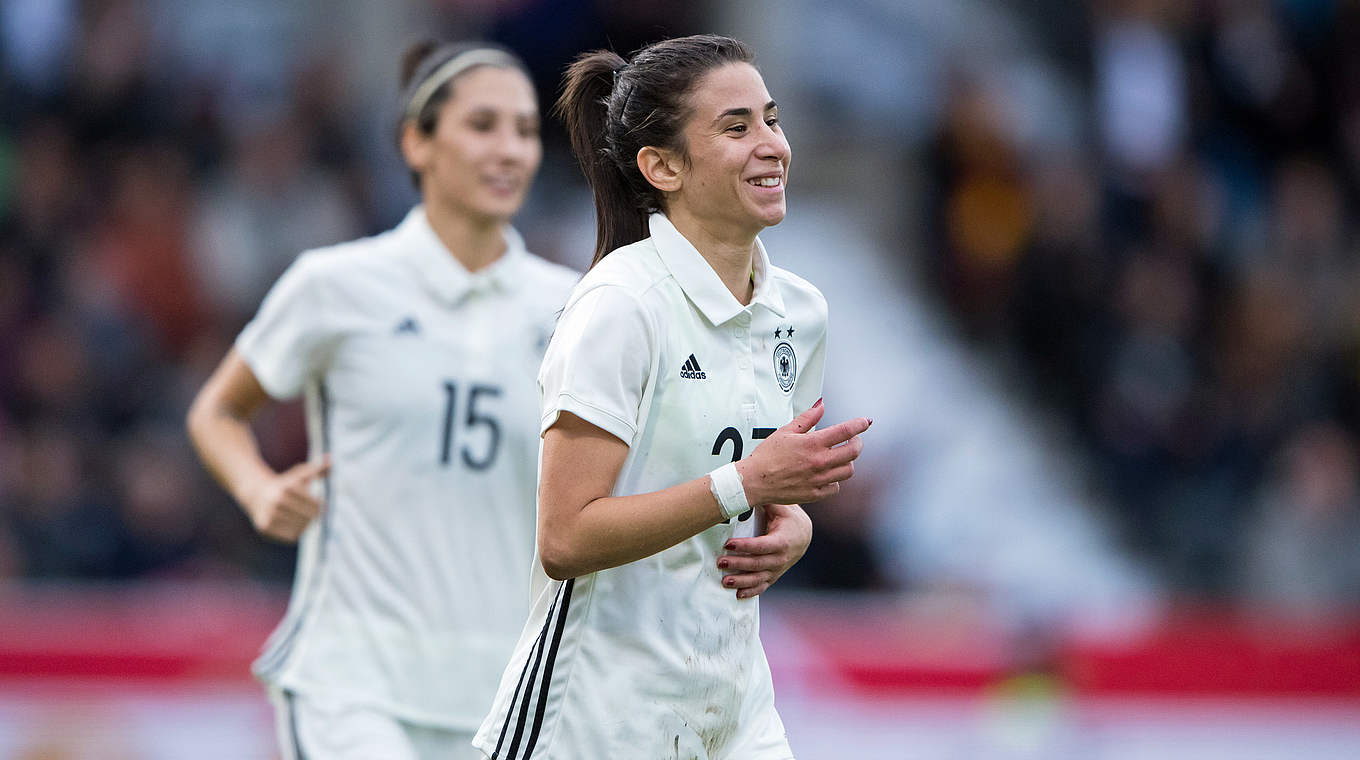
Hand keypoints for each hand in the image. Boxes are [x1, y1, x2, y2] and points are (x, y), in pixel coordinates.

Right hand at [241, 457, 329, 541]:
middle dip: (314, 516)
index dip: (321, 506)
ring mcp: (270, 514)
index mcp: (288, 487)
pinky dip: (295, 532)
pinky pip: (290, 536)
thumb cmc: (285, 484)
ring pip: (301, 527)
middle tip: (313, 514)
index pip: (316, 505)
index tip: (322, 506)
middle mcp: (277, 501)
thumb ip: (317, 469)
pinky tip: (292, 523)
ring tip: (302, 517)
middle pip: (309, 517)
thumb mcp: (300, 475)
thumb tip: (331, 458)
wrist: (256, 493)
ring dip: (305, 524)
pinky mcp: (264, 527)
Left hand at [717, 504, 811, 598]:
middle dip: (738, 564)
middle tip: (720, 562)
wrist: (803, 536)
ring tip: (725, 581)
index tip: (728, 544)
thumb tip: (748, 488)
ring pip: (758, 578)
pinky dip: (750, 592)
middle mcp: (781, 558)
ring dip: (741, 581)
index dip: (745, 546)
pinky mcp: (773, 576)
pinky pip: (762, 586)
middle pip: (757, 564)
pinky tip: (737, 595)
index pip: (762, 545)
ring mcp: (777, 569)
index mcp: (782, 540)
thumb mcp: (781, 508)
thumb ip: (766, 501)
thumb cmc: (788, 519)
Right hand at [735, 400, 870, 505]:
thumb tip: (821, 405)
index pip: (845, 431)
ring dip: (848, 462)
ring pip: (848, 471)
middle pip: (853, 452)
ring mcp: (819, 479)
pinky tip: (828, 474)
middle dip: (858, 444)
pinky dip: (836, 480)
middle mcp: (820, 462)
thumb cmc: (767, 456)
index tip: (866, 422)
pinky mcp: (815, 494)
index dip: (859, 424)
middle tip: (854, 441)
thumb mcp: (786, 431)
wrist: (754, 482)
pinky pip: (836, 487)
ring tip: (840, 457)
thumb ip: (807, 418)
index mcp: (813, 444)